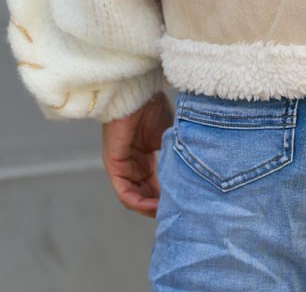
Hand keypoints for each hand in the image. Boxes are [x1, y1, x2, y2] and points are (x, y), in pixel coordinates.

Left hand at [101, 90, 173, 217]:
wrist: (138, 93)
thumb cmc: (154, 107)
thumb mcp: (171, 137)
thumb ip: (176, 156)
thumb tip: (191, 178)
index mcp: (147, 155)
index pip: (156, 184)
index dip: (168, 196)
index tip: (183, 203)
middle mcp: (134, 164)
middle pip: (146, 194)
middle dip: (160, 206)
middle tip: (177, 212)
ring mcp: (123, 166)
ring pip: (136, 197)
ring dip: (150, 208)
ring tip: (167, 212)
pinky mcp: (113, 166)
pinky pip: (124, 193)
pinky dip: (138, 203)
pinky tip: (153, 206)